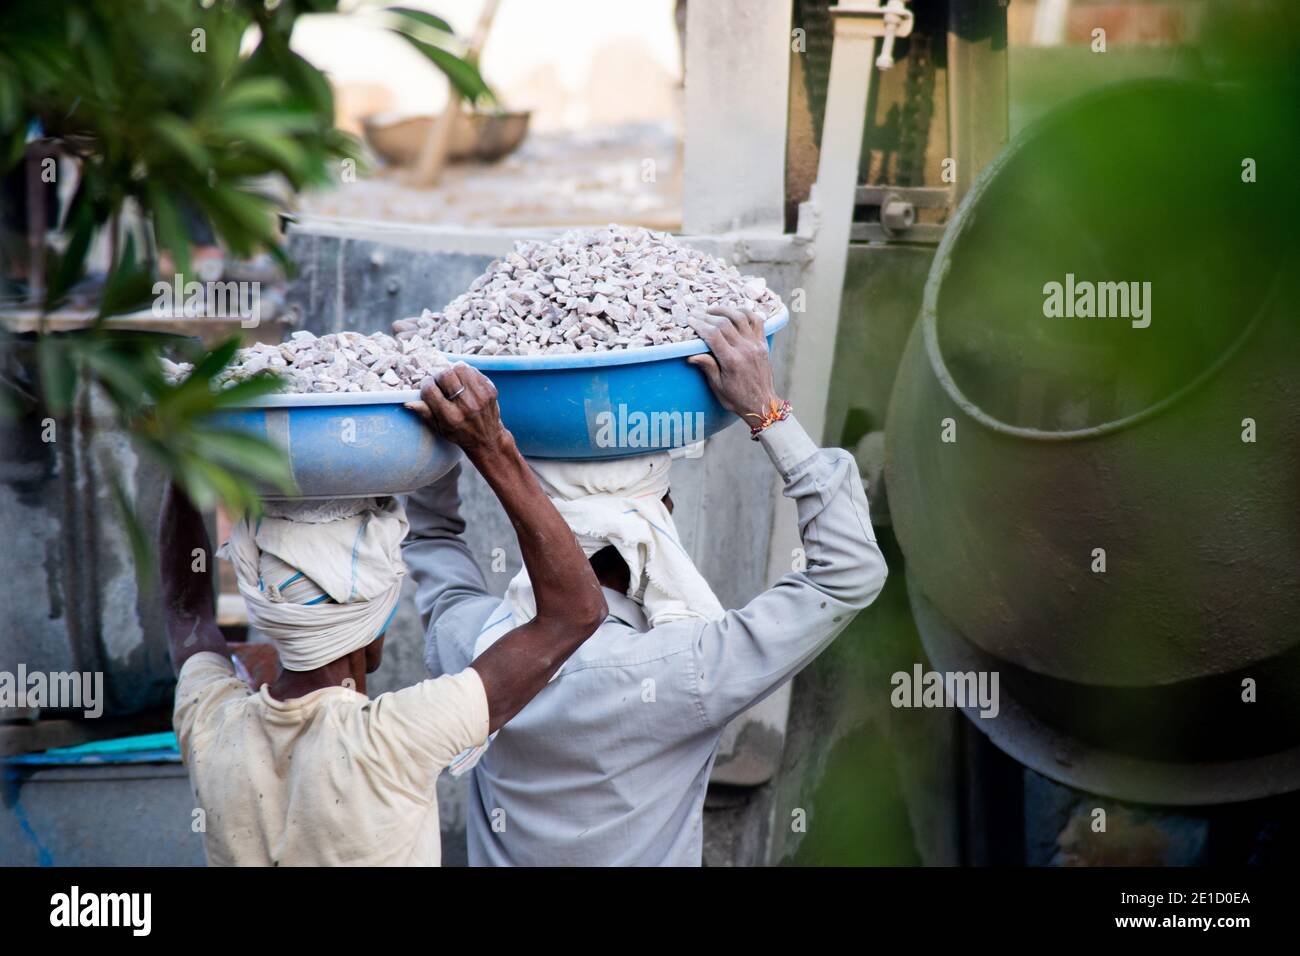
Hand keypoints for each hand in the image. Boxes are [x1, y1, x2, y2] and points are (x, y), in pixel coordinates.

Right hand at [406, 363, 509, 456]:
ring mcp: (480, 396)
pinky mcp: (490, 389)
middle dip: (439, 377)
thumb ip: (425, 413)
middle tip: (441, 383)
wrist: (487, 438)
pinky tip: (464, 383)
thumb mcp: (440, 428)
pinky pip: (473, 371)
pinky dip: (466, 373)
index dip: (425, 385)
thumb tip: (408, 402)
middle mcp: (466, 405)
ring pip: (460, 368)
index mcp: (451, 417)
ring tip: (453, 381)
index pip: (431, 390)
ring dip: (453, 372)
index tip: (428, 386)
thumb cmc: (460, 433)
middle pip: (445, 375)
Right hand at [686, 306, 780, 421]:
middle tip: (696, 314)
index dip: (699, 324)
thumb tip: (691, 355)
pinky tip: (735, 311)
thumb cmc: (737, 398)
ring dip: (725, 310)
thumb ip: (707, 367)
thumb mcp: (718, 386)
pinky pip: (757, 321)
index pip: (713, 334)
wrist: (762, 404)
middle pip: (724, 323)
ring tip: (712, 310)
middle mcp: (745, 349)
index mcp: (732, 361)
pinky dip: (746, 312)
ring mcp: (756, 344)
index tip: (690, 320)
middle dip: (707, 316)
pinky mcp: (763, 343)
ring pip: (741, 317)